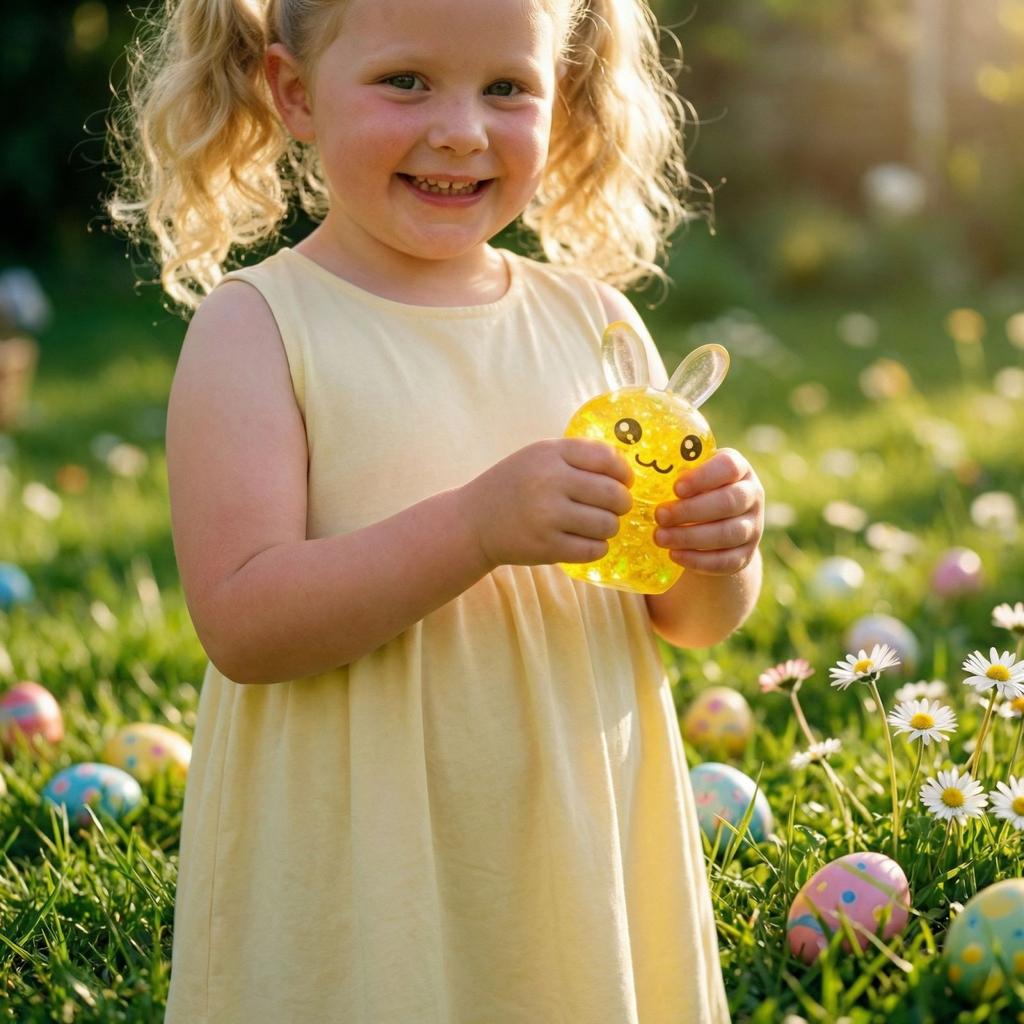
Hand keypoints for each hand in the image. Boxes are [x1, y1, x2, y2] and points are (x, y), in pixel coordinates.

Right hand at [461, 438, 633, 569]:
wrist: (473, 521)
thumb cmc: (514, 485)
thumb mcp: (539, 457)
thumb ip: (578, 456)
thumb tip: (625, 471)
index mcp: (550, 453)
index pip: (607, 459)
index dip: (623, 473)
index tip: (623, 482)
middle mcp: (549, 482)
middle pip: (613, 494)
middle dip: (621, 503)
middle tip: (614, 508)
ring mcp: (547, 517)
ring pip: (607, 525)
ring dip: (609, 527)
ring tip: (597, 525)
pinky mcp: (546, 547)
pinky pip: (593, 550)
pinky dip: (597, 547)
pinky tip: (586, 541)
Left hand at [652, 448, 763, 575]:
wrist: (714, 525)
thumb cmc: (694, 492)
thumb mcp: (690, 476)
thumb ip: (675, 470)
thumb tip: (635, 467)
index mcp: (738, 469)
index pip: (729, 467)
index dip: (703, 477)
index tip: (676, 488)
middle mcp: (752, 495)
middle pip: (729, 502)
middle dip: (690, 511)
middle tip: (659, 516)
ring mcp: (753, 526)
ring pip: (728, 533)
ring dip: (691, 537)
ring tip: (660, 538)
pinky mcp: (747, 555)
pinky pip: (727, 561)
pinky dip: (699, 560)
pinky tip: (674, 556)